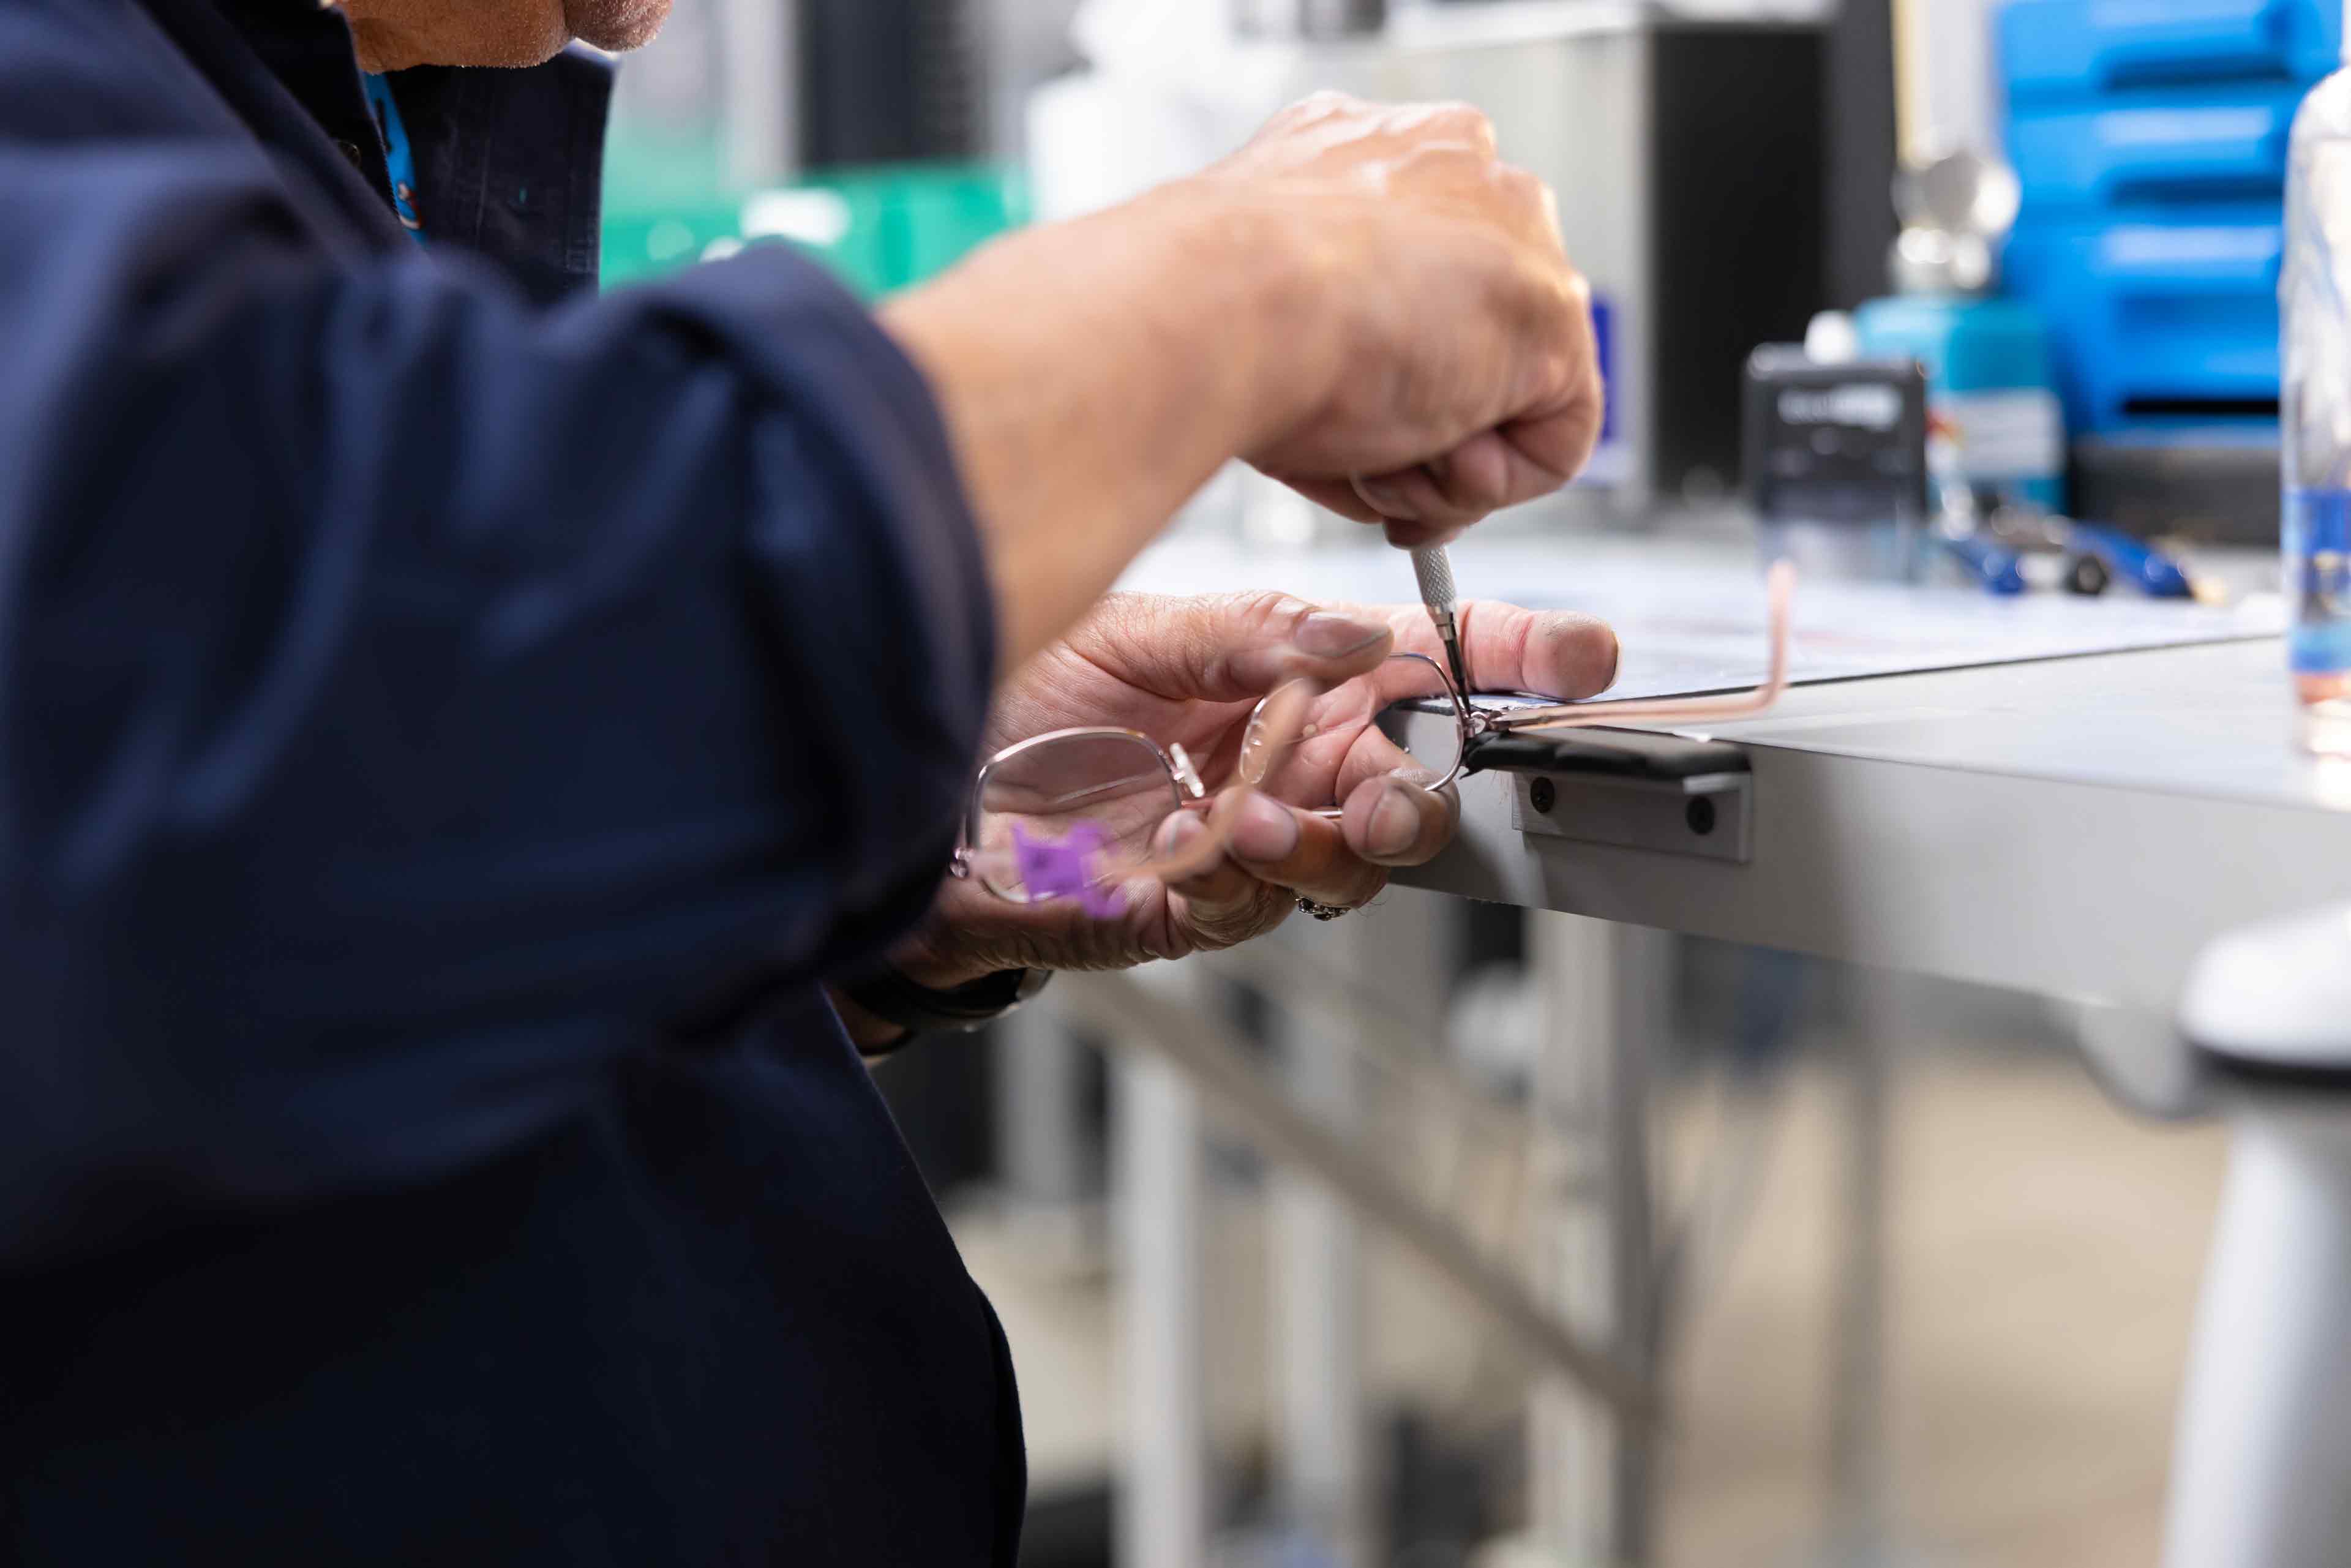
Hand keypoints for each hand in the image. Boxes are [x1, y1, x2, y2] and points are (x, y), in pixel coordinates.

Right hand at [881, 95, 1604, 672]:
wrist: (1212, 307)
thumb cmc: (1193, 309)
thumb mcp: (1243, 306)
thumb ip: (1297, 326)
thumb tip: (1301, 400)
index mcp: (1362, 154)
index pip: (1415, 277)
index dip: (1388, 374)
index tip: (1350, 422)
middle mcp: (1446, 170)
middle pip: (1472, 335)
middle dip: (1425, 420)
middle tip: (1365, 458)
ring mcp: (1508, 231)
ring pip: (1511, 390)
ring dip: (1440, 456)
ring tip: (1372, 455)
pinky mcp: (1551, 308)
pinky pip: (1556, 438)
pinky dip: (1490, 481)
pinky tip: (1421, 460)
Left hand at [886, 590, 1617, 987]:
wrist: (910, 773)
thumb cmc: (1020, 695)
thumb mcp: (1137, 631)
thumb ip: (1254, 634)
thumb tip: (1359, 635)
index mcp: (1287, 685)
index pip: (1422, 672)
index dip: (1506, 663)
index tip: (1577, 653)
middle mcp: (1279, 767)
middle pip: (1408, 793)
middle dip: (1428, 794)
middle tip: (1411, 783)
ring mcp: (1239, 844)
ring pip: (1345, 866)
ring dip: (1325, 841)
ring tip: (1265, 808)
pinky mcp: (1183, 908)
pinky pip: (1248, 904)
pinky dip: (1243, 873)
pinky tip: (1209, 837)